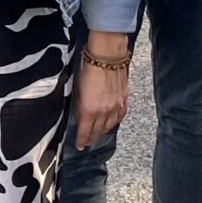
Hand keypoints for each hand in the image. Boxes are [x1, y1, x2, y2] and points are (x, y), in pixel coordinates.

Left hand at [73, 32, 131, 148]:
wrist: (107, 57)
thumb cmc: (88, 70)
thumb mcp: (78, 90)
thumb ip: (80, 107)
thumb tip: (81, 116)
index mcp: (89, 110)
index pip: (85, 132)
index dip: (82, 140)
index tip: (80, 145)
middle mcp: (103, 113)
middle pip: (97, 131)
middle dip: (92, 137)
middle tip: (88, 141)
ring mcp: (115, 107)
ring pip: (109, 126)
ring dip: (102, 131)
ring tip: (98, 133)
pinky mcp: (123, 101)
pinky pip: (119, 117)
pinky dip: (114, 122)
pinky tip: (111, 122)